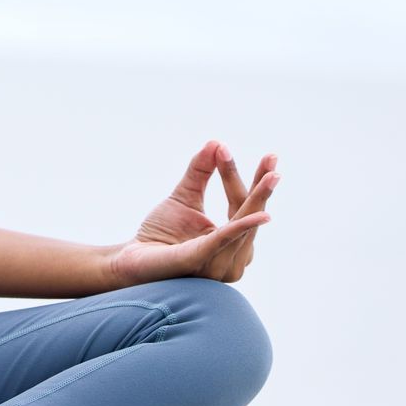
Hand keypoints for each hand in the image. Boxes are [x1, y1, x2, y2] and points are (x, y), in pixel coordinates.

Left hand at [103, 140, 279, 286]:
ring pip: (242, 225)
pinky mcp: (200, 262)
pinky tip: (260, 214)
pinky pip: (224, 241)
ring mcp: (219, 263)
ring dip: (255, 197)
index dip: (258, 182)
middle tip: (274, 158)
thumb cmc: (160, 234)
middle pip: (248, 214)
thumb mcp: (183, 197)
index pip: (246, 207)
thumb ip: (199, 172)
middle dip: (262, 187)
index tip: (271, 157)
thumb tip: (216, 142)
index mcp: (230, 241)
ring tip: (270, 175)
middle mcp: (232, 256)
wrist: (131, 260)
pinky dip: (242, 227)